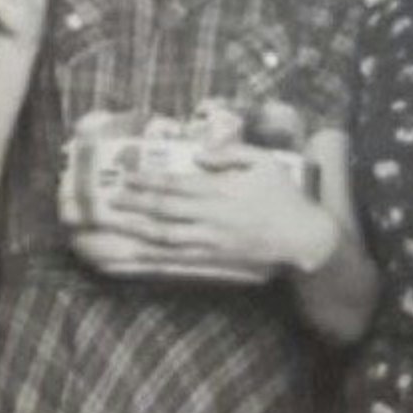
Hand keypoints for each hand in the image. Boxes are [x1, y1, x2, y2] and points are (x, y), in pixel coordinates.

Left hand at [99, 144, 337, 273]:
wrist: (304, 238)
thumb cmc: (285, 196)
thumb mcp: (263, 162)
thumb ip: (230, 152)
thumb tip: (198, 152)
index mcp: (221, 190)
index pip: (176, 184)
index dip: (148, 181)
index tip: (127, 176)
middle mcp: (211, 216)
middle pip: (164, 209)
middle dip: (134, 204)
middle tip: (108, 199)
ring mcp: (211, 241)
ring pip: (165, 236)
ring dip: (136, 229)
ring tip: (113, 225)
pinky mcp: (214, 259)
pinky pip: (178, 258)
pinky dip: (153, 256)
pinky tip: (135, 253)